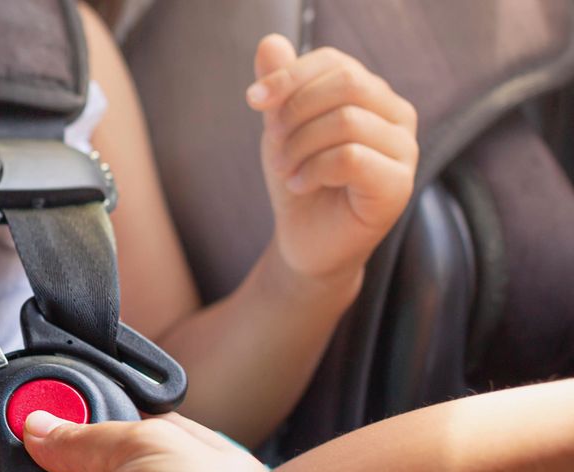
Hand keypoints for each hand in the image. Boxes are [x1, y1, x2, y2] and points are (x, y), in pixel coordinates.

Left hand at [247, 35, 418, 285]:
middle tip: (272, 144)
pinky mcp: (399, 185)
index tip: (253, 100)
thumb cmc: (300, 181)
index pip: (335, 63)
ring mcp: (405, 150)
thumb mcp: (282, 129)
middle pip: (346, 84)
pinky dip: (313, 169)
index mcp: (373, 94)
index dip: (289, 76)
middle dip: (295, 111)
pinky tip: (300, 185)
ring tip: (284, 169)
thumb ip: (280, 88)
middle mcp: (397, 115)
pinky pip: (351, 157)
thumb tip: (269, 43)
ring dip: (299, 146)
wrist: (306, 242)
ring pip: (346, 121)